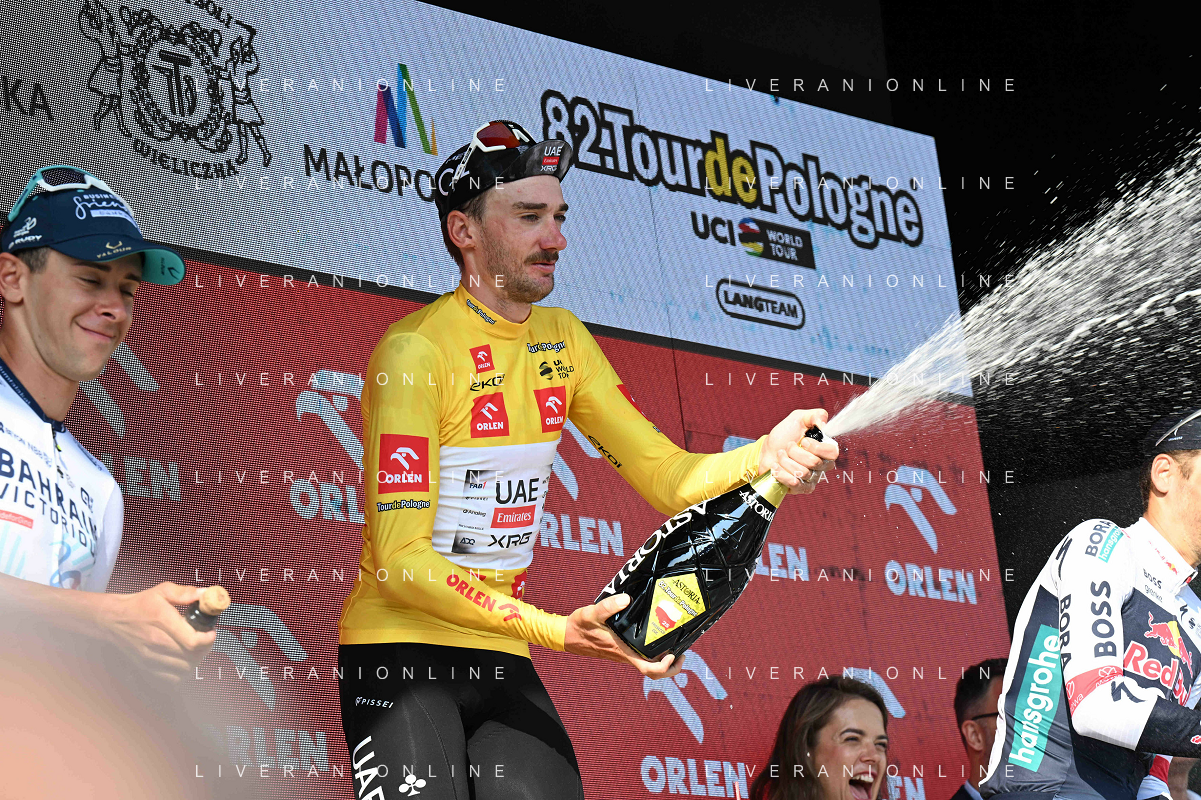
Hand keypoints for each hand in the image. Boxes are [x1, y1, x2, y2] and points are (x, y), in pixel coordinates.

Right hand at [97, 582, 216, 683]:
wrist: (113, 619)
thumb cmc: (140, 604)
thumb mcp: (163, 590)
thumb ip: (185, 593)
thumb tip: (206, 593)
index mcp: (163, 622)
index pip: (193, 641)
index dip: (208, 639)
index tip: (211, 632)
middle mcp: (156, 642)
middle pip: (191, 657)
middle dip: (205, 648)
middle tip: (206, 639)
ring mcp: (150, 657)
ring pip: (183, 669)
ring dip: (195, 660)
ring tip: (196, 649)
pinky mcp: (145, 667)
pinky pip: (170, 679)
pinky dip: (181, 673)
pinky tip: (183, 661)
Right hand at [564, 594, 682, 679]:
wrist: (566, 635)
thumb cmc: (579, 627)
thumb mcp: (591, 613)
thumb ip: (608, 606)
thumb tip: (626, 599)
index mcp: (624, 652)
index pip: (649, 670)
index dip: (665, 667)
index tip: (674, 654)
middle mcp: (627, 656)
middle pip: (655, 670)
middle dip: (672, 665)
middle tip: (683, 650)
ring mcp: (625, 654)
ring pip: (650, 663)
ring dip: (665, 657)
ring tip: (674, 640)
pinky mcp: (622, 649)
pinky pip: (642, 654)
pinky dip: (653, 649)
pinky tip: (655, 633)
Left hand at [757, 408, 839, 493]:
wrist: (765, 451)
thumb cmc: (784, 435)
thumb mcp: (798, 418)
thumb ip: (815, 415)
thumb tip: (823, 425)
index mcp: (825, 449)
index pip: (832, 452)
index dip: (817, 447)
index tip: (803, 440)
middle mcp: (821, 466)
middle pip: (814, 462)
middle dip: (795, 452)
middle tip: (787, 447)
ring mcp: (811, 478)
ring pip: (802, 473)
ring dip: (785, 461)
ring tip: (780, 455)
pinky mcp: (800, 488)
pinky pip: (794, 484)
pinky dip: (781, 473)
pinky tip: (775, 467)